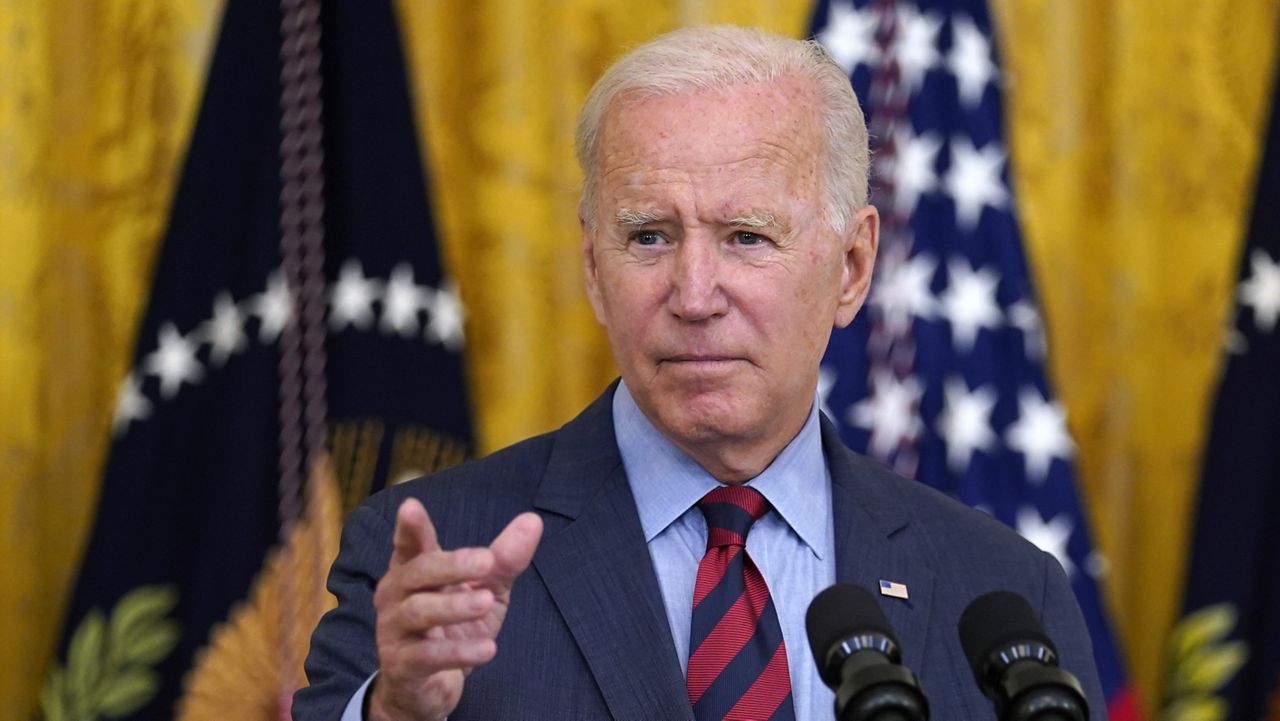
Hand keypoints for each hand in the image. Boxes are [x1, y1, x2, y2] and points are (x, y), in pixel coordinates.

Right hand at [367, 498, 542, 720]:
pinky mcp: (402, 665)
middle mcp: (396, 595)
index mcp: (414, 570)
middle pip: (417, 572)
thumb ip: (503, 560)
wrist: (429, 685)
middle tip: (486, 561)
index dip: (410, 528)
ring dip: (453, 606)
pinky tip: (488, 649)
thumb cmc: (454, 626)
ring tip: (486, 602)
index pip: (410, 544)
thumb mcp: (485, 590)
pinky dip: (458, 652)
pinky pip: (427, 656)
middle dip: (451, 564)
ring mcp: (394, 630)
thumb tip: (532, 522)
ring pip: (418, 612)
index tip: (411, 507)